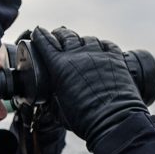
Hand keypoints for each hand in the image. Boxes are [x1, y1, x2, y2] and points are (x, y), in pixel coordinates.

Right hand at [30, 26, 147, 147]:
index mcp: (59, 66)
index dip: (40, 35)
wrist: (114, 121)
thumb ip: (53, 96)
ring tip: (80, 45)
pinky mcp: (116, 58)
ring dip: (81, 41)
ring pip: (87, 38)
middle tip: (58, 36)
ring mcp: (98, 54)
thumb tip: (51, 95)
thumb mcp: (59, 108)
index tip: (38, 32)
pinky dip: (101, 45)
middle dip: (60, 34)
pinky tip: (100, 49)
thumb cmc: (85, 120)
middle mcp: (78, 55)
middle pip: (66, 36)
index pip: (45, 42)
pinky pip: (107, 44)